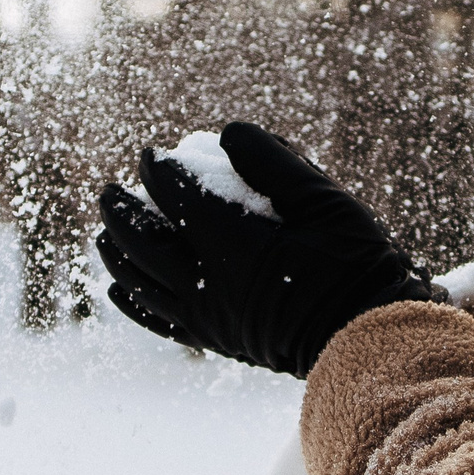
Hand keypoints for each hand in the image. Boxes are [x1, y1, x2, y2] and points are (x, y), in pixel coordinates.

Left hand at [94, 122, 439, 377]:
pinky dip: (132, 303)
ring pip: (143, 286)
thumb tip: (228, 132)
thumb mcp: (329, 203)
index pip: (181, 201)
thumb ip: (276, 163)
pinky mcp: (216, 341)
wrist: (371, 342)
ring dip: (117, 256)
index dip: (161, 173)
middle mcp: (212, 288)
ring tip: (103, 236)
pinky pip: (159, 323)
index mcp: (238, 249)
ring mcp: (209, 320)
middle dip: (123, 213)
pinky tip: (118, 291)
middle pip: (145, 245)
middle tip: (108, 191)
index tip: (151, 154)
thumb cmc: (358, 267)